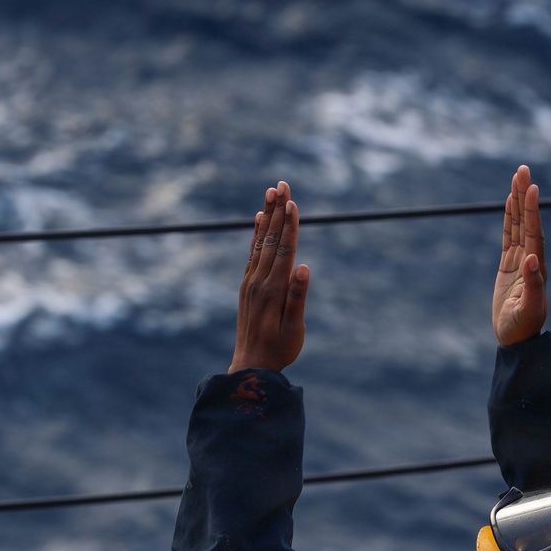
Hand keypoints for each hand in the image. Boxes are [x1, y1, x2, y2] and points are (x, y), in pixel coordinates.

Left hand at [229, 180, 309, 373]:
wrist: (250, 366)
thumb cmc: (279, 350)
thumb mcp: (294, 329)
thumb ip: (298, 297)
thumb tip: (303, 267)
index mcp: (273, 289)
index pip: (283, 250)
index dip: (289, 225)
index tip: (292, 201)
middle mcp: (259, 281)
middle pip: (270, 239)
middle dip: (277, 211)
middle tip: (281, 184)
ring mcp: (250, 282)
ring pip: (260, 242)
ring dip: (266, 216)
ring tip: (271, 193)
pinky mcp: (247, 286)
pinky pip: (252, 253)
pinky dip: (256, 234)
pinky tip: (258, 219)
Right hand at [492, 165, 547, 346]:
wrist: (517, 340)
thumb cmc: (523, 328)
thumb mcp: (528, 310)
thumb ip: (532, 285)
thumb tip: (530, 259)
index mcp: (536, 268)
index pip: (535, 233)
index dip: (532, 211)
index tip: (531, 188)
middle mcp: (530, 259)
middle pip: (527, 222)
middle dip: (524, 196)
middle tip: (522, 170)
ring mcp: (519, 261)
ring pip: (518, 225)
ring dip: (517, 201)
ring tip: (517, 177)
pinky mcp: (509, 265)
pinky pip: (509, 236)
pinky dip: (509, 218)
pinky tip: (509, 202)